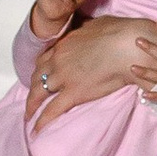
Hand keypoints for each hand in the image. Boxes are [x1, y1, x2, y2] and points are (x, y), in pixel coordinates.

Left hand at [23, 13, 155, 127]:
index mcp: (64, 44)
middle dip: (32, 88)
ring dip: (32, 105)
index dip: (40, 69)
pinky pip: (52, 110)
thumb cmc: (119, 33)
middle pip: (38, 76)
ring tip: (28, 116)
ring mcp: (64, 77)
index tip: (40, 76)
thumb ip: (87, 32)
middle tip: (31, 98)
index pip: (44, 59)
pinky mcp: (74, 93)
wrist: (127, 46)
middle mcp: (58, 60)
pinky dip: (42, 121)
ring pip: (40, 93)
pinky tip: (36, 130)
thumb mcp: (96, 25)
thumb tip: (89, 31)